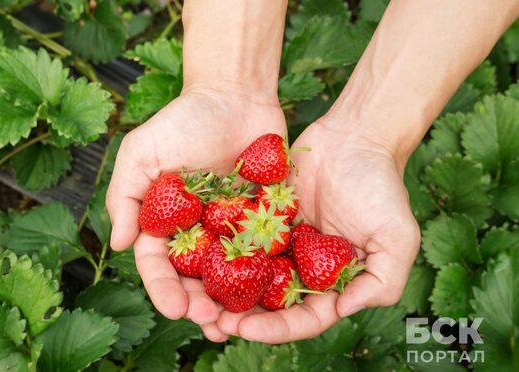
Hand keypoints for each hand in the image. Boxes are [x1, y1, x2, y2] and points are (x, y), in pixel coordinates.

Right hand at [106, 85, 285, 336]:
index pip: (157, 264)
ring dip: (231, 302)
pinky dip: (267, 277)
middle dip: (199, 303)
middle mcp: (196, 231)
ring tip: (238, 324)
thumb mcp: (142, 152)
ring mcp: (231, 229)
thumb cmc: (183, 120)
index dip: (163, 288)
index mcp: (164, 222)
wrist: (235, 95)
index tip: (175, 308)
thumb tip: (118, 245)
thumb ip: (125, 196)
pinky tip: (272, 297)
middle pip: (194, 278)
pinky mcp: (264, 220)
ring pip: (229, 275)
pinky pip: (266, 253)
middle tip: (210, 321)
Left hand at [214, 116, 420, 342]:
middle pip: (269, 304)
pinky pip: (238, 238)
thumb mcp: (397, 237)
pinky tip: (194, 257)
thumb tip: (346, 309)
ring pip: (247, 275)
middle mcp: (304, 268)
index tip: (244, 330)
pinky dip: (219, 250)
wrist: (354, 136)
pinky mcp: (262, 219)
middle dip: (241, 316)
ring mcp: (281, 244)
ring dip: (224, 289)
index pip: (303, 317)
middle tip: (211, 320)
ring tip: (196, 297)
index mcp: (333, 281)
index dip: (275, 329)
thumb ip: (383, 281)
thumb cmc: (380, 186)